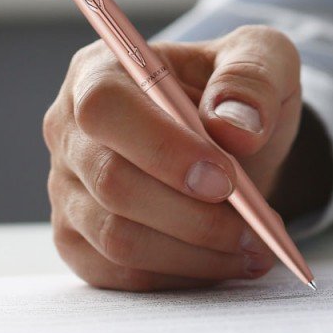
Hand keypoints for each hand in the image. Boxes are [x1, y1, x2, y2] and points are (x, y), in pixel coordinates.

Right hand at [43, 25, 302, 290]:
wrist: (236, 133)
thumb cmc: (239, 88)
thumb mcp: (263, 57)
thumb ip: (252, 78)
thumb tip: (235, 128)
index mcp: (102, 69)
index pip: (106, 107)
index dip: (162, 147)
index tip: (225, 179)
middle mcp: (71, 129)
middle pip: (112, 181)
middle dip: (192, 213)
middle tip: (256, 225)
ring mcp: (69, 188)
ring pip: (117, 238)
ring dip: (195, 251)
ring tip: (255, 246)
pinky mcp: (80, 238)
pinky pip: (121, 275)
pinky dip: (181, 275)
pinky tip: (227, 262)